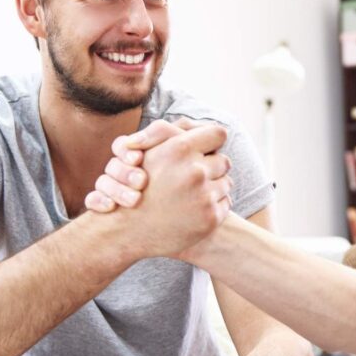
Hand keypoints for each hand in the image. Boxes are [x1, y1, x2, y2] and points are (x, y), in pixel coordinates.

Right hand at [93, 119, 233, 258]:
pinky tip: (194, 210)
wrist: (129, 231)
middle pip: (224, 161)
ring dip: (214, 186)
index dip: (212, 141)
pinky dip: (214, 205)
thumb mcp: (147, 152)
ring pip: (226, 182)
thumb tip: (203, 124)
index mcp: (179, 149)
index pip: (218, 134)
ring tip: (192, 194)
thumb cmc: (138, 186)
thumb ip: (169, 132)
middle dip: (212, 167)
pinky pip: (225, 203)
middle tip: (196, 176)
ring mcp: (204, 196)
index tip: (207, 149)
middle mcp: (194, 172)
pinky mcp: (210, 217)